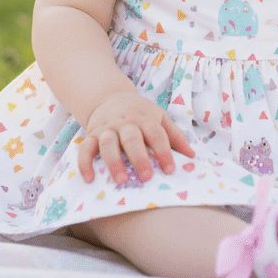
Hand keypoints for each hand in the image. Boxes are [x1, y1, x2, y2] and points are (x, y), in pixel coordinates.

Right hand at [79, 89, 194, 183]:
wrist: (111, 98)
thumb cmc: (140, 114)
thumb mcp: (159, 118)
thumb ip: (175, 136)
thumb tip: (192, 156)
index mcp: (145, 118)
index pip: (156, 134)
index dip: (164, 151)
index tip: (170, 169)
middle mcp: (125, 123)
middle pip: (132, 138)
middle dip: (139, 157)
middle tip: (146, 177)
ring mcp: (107, 128)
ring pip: (108, 143)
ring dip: (113, 161)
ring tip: (121, 180)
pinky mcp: (91, 135)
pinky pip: (85, 148)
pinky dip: (85, 163)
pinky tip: (89, 178)